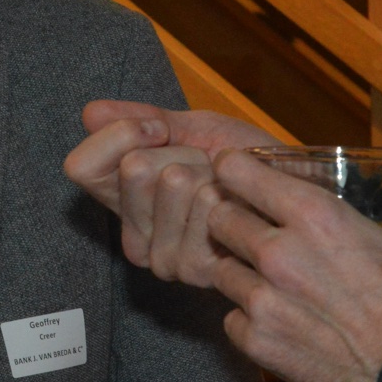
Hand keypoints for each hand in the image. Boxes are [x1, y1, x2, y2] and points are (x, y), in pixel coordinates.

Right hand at [64, 102, 281, 286]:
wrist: (300, 195)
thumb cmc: (248, 164)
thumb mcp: (194, 129)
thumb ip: (141, 120)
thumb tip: (91, 112)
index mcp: (121, 199)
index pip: (81, 166)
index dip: (122, 134)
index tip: (160, 129)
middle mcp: (134, 233)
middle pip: (133, 168)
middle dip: (180, 150)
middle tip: (206, 166)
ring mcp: (162, 256)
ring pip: (171, 181)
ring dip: (211, 171)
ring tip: (229, 189)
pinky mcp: (195, 269)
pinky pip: (205, 203)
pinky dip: (232, 190)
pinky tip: (240, 209)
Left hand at [204, 152, 381, 381]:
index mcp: (316, 217)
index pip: (239, 172)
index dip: (234, 170)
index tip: (239, 175)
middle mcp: (278, 253)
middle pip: (218, 218)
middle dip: (230, 218)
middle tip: (250, 228)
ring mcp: (264, 301)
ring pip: (219, 269)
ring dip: (236, 270)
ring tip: (262, 278)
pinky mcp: (260, 344)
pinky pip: (231, 320)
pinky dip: (245, 319)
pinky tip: (273, 321)